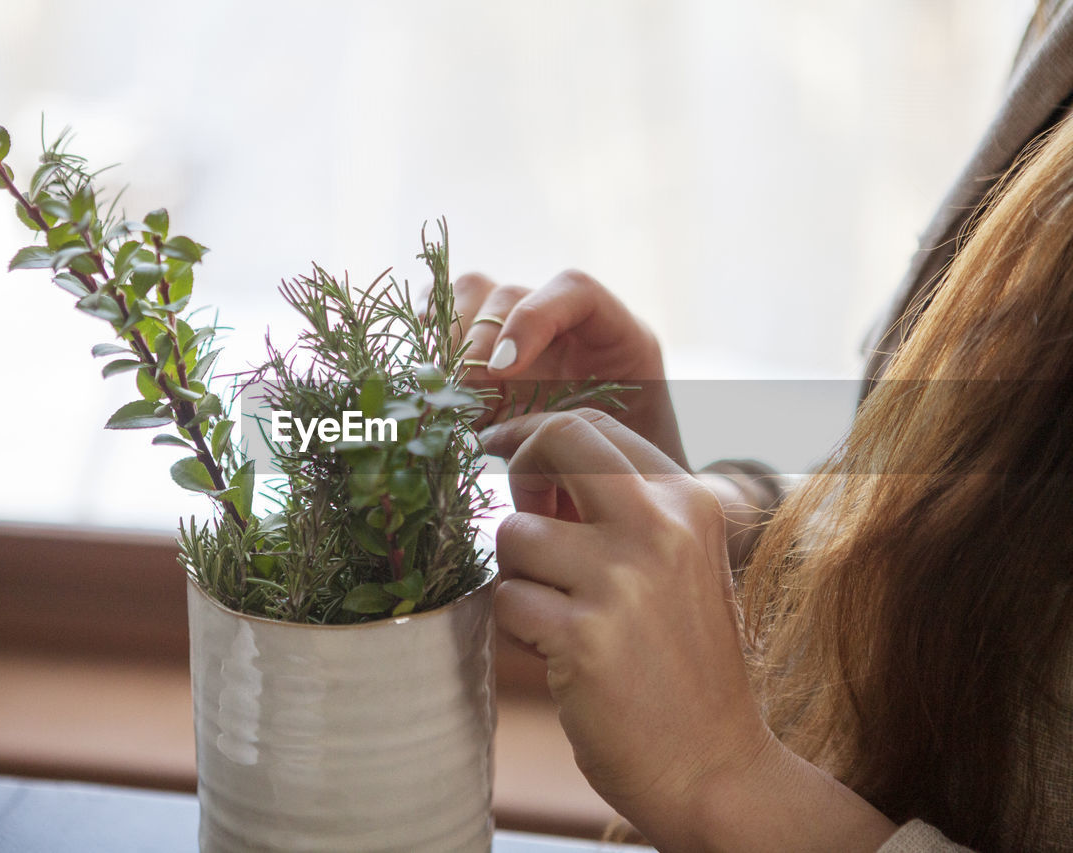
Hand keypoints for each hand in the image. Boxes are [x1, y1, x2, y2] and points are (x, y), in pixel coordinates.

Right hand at [445, 270, 687, 469]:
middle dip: (475, 344)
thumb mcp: (612, 459)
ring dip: (446, 344)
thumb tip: (494, 437)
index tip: (503, 370)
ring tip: (444, 397)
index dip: (531, 318)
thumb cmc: (623, 480)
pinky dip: (427, 342)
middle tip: (462, 396)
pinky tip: (428, 385)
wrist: (611, 497)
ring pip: (470, 297)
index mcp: (615, 337)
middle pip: (507, 293)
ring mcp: (520, 335)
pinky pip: (446, 321)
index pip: (574, 290)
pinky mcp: (484, 356)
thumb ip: (570, 441)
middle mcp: (563, 325)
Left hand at [482, 408, 897, 850]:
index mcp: (689, 501)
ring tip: (562, 617)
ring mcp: (622, 579)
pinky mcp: (584, 635)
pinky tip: (562, 656)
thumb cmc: (682, 663)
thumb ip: (620, 509)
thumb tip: (527, 461)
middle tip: (527, 522)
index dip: (535, 434)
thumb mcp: (678, 563)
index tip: (502, 452)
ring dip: (520, 578)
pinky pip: (507, 601)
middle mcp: (660, 527)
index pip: (592, 425)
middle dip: (518, 473)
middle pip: (555, 442)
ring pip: (513, 534)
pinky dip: (519, 629)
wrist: (714, 767)